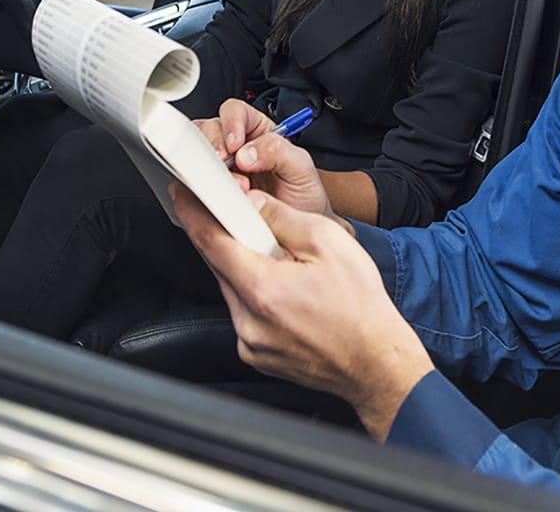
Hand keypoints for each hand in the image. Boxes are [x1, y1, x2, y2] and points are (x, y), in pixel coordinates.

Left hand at [171, 185, 432, 440]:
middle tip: (248, 224)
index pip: (209, 241)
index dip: (192, 213)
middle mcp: (248, 319)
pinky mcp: (256, 354)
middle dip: (227, 239)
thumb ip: (282, 218)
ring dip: (245, 270)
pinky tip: (286, 294)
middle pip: (219, 265)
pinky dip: (255, 297)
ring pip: (232, 290)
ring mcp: (250, 341)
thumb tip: (252, 203)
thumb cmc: (360, 308)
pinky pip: (243, 314)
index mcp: (262, 287)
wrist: (376, 364)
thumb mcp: (328, 242)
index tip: (182, 195)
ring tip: (283, 266)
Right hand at [198, 99, 336, 219]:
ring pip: (198, 155)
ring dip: (208, 169)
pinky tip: (219, 197)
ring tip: (230, 187)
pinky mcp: (211, 192)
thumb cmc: (302, 195)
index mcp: (258, 131)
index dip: (231, 123)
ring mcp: (221, 169)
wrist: (299, 229)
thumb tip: (247, 152)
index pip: (235, 112)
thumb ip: (279, 151)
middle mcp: (235, 147)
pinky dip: (202, 189)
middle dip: (214, 147)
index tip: (235, 145)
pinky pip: (196, 184)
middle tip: (225, 166)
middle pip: (209, 130)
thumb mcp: (301, 168)